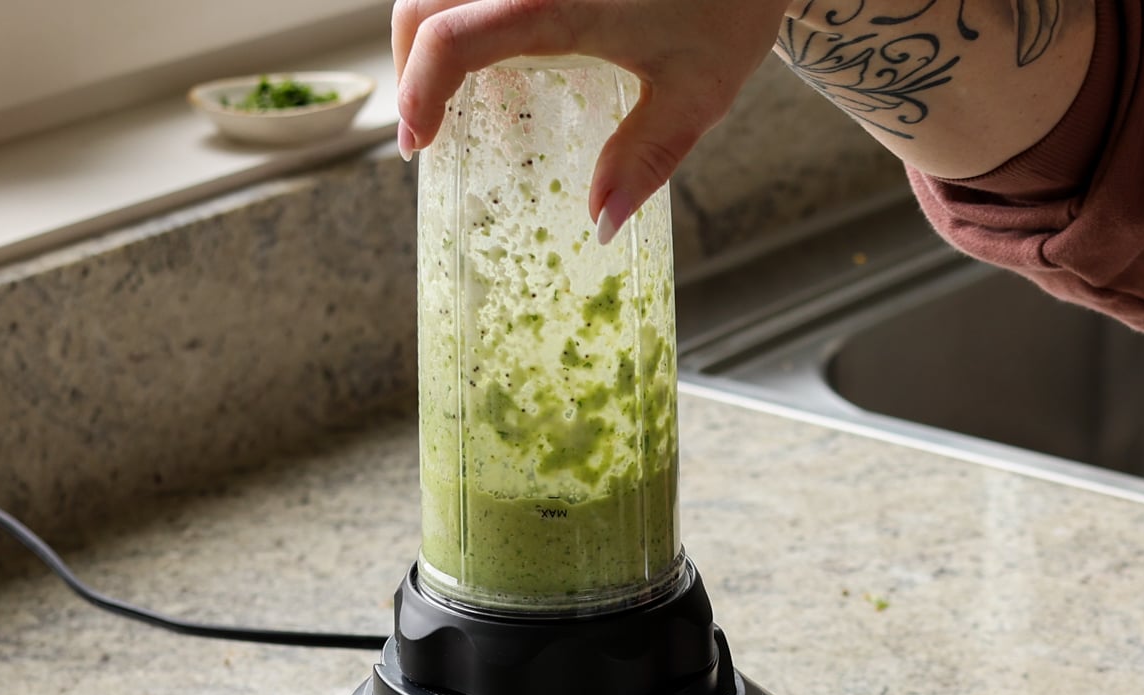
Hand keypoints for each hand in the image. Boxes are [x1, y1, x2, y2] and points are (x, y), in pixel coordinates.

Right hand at [392, 0, 789, 242]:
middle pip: (421, 1)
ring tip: (450, 83)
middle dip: (409, 64)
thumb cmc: (734, 3)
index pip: (450, 38)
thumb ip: (644, 159)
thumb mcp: (698, 92)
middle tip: (428, 122)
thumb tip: (601, 224)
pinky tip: (488, 42)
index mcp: (556, 0)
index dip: (417, 92)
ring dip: (428, 27)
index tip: (419, 143)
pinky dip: (460, 8)